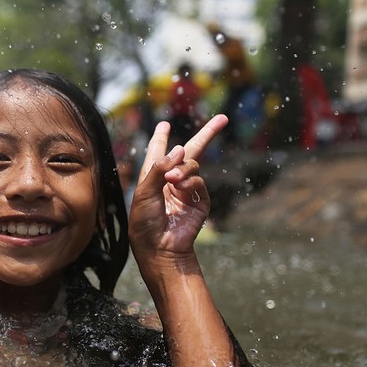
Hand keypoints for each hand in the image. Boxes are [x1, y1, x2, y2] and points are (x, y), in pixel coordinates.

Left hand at [128, 115, 225, 255]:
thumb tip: (180, 148)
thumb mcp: (144, 192)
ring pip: (192, 164)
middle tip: (222, 119)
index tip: (164, 125)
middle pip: (189, 152)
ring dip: (183, 168)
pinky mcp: (199, 200)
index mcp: (152, 178)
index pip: (158, 153)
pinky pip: (198, 181)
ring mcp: (187, 190)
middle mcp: (170, 181)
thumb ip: (159, 168)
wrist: (160, 247)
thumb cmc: (144, 222)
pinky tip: (180, 187)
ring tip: (173, 180)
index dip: (160, 139)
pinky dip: (190, 181)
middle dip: (206, 135)